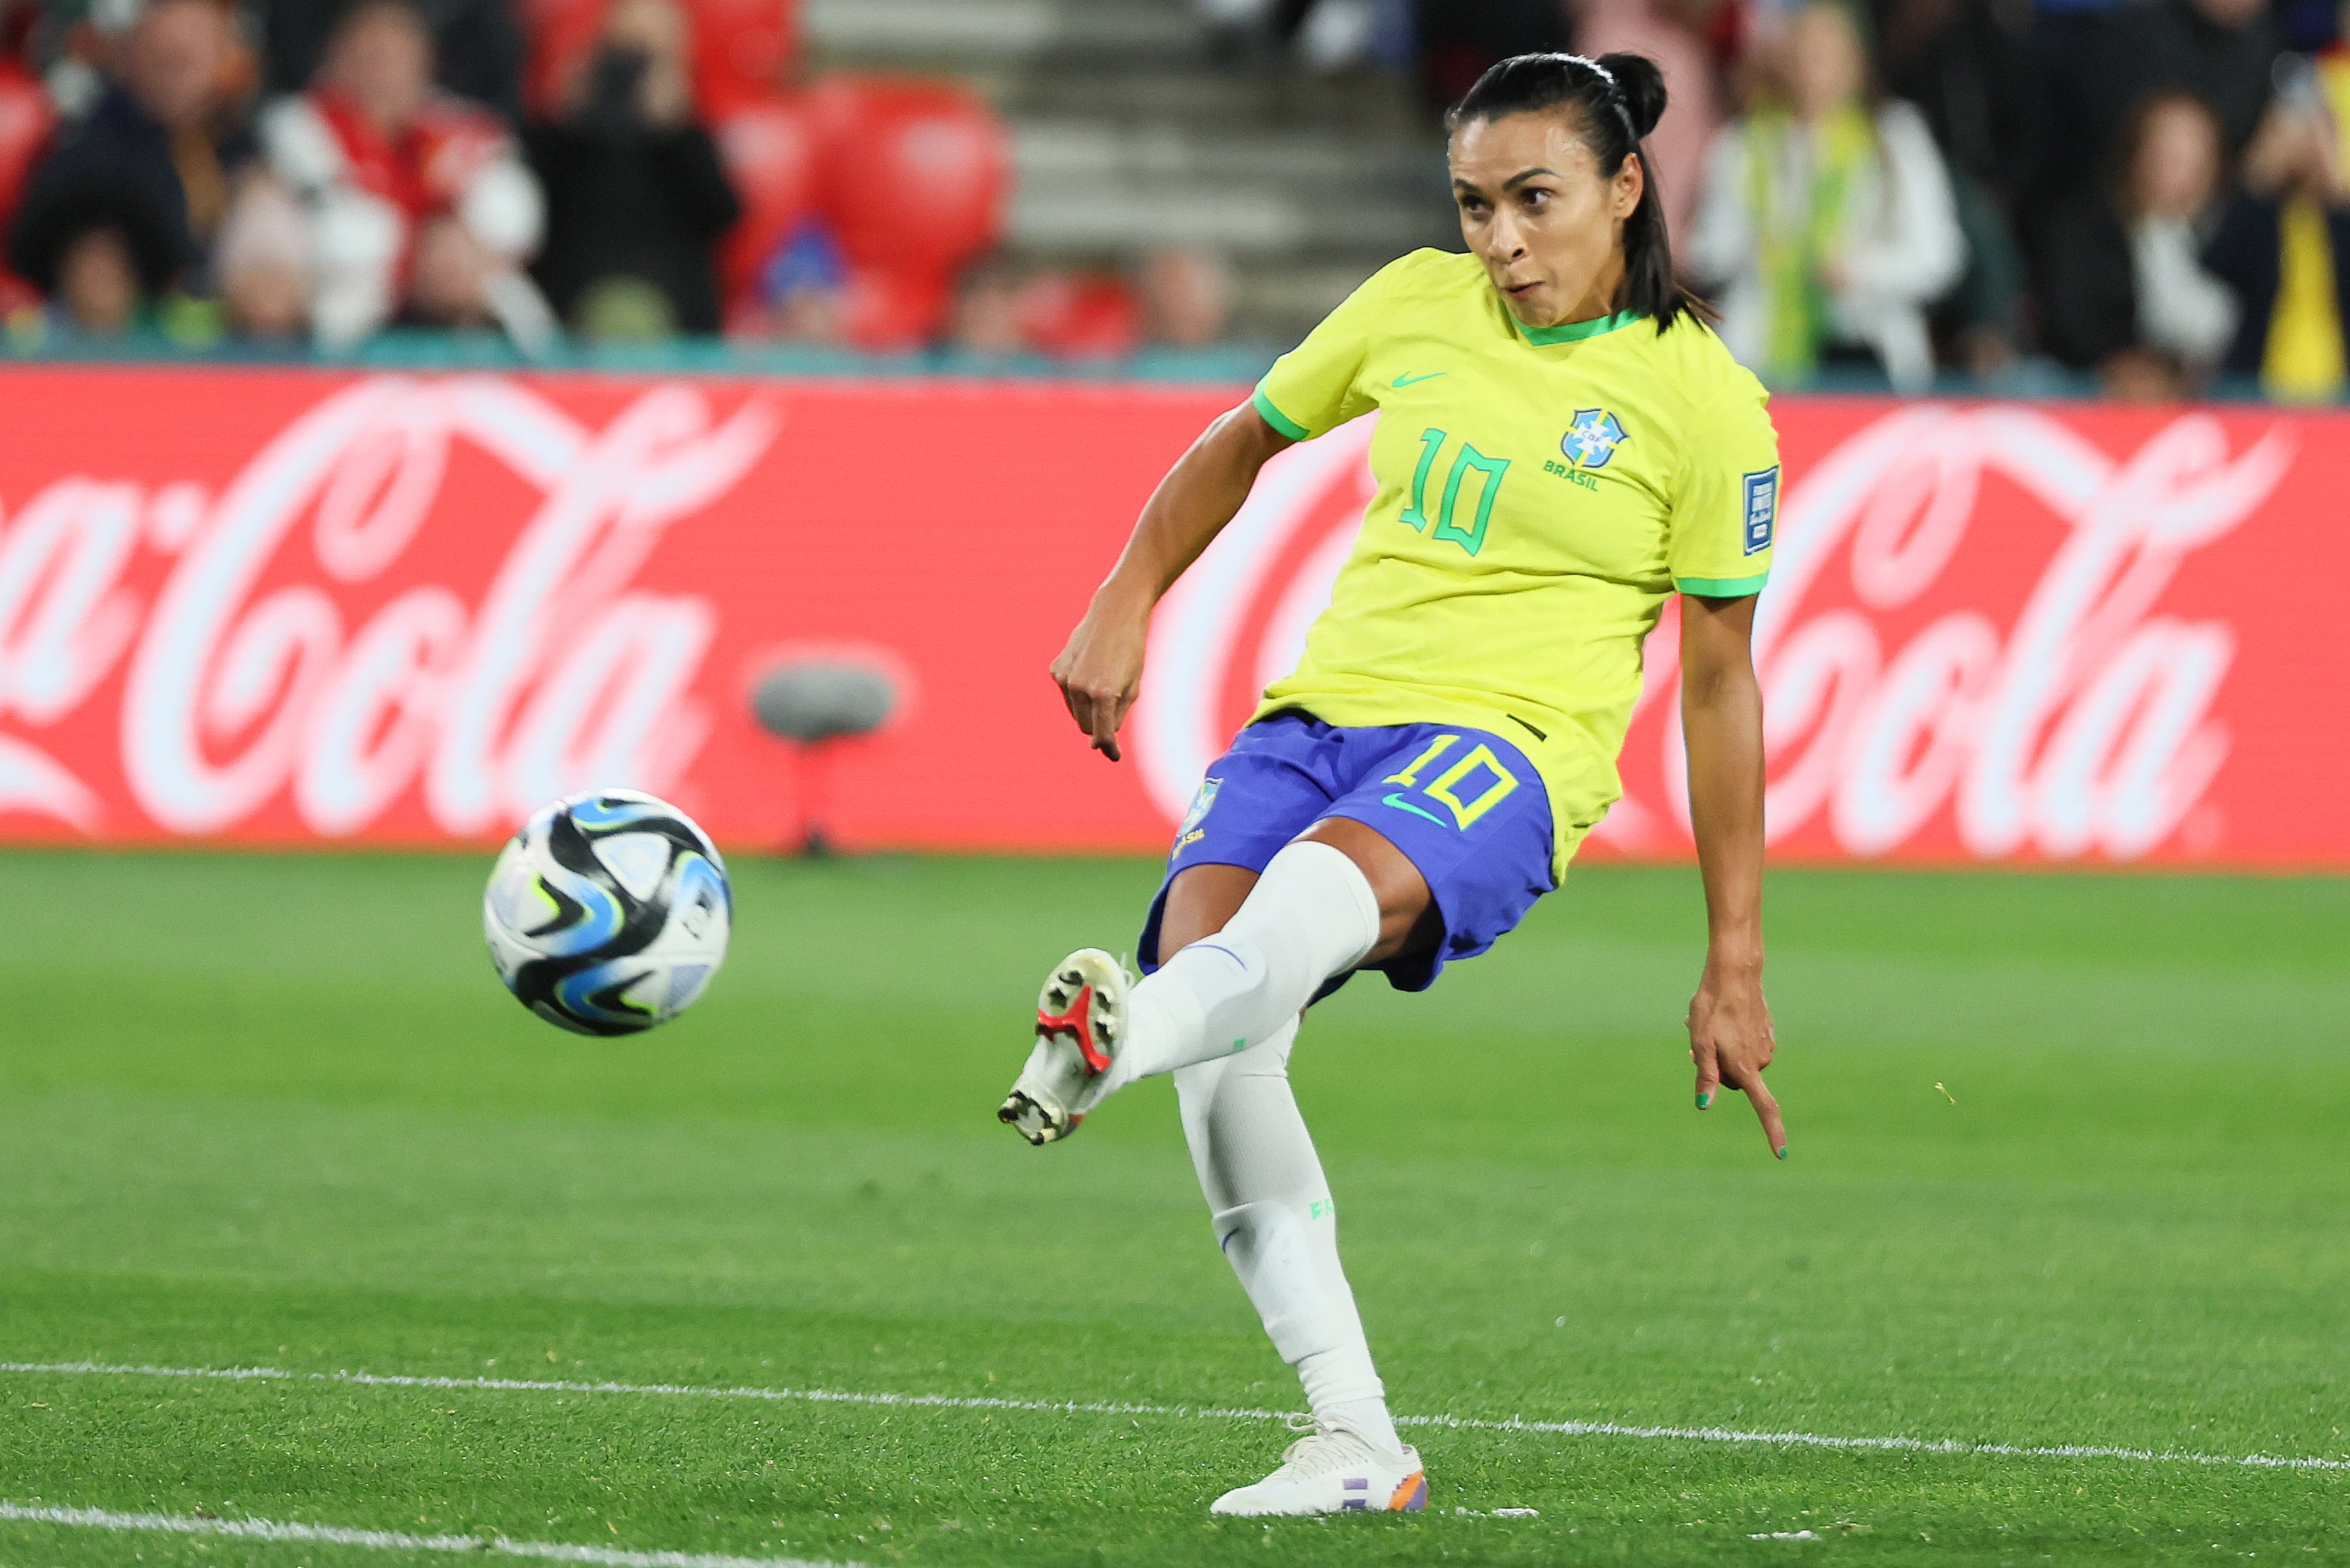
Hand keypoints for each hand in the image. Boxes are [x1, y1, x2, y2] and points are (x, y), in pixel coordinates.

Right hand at [1049, 591, 1150, 760]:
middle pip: (1087, 728)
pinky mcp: (1056, 670)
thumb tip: (1098, 745)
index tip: (1114, 755)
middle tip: (1115, 704)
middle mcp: (1079, 688)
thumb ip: (1116, 717)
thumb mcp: (1133, 686)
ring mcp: (1064, 678)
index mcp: (1103, 694)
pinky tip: (1091, 670)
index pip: (1101, 735)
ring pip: (1076, 714)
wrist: (1114, 613)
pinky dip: (1079, 692)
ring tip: (1105, 683)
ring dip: (1090, 709)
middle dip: (1100, 725)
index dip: (1109, 748)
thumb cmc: (1130, 651)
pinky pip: (1068, 695)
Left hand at [1688, 956, 1784, 1158]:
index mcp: (1746, 1067)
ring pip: (1739, 1063)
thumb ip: (1706, 1076)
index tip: (1781, 1154)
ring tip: (1708, 1026)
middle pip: (1734, 1081)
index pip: (1764, 1107)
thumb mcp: (1700, 1042)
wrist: (1735, 973)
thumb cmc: (1712, 1007)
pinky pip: (1745, 1048)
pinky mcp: (1767, 1034)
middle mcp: (1761, 1061)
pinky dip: (1732, 1041)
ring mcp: (1766, 1047)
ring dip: (1722, 1052)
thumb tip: (1704, 1106)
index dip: (1773, 1131)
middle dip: (1717, 1068)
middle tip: (1697, 1044)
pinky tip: (1721, 1020)